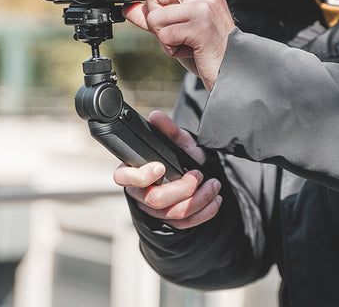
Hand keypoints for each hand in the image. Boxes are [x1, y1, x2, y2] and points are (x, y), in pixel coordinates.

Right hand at [113, 111, 222, 228]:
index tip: (161, 167)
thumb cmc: (178, 154)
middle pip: (154, 199)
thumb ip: (168, 129)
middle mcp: (140, 193)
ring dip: (198, 200)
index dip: (140, 176)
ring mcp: (154, 210)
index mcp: (134, 170)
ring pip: (172, 214)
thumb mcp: (176, 140)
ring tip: (214, 185)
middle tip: (198, 174)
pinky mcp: (170, 221)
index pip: (123, 177)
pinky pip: (185, 224)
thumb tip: (156, 116)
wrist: (193, 170)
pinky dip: (204, 213)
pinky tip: (215, 200)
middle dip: (181, 188)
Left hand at [122, 0, 234, 90]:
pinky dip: (168, 47)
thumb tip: (128, 8)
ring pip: (154, 13)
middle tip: (176, 30)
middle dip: (155, 15)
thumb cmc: (206, 46)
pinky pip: (163, 32)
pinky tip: (187, 49)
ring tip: (183, 41)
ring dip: (161, 35)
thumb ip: (154, 15)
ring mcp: (203, 4)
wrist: (234, 68)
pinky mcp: (199, 23)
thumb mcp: (178, 26)